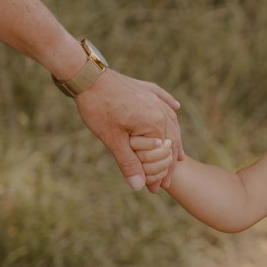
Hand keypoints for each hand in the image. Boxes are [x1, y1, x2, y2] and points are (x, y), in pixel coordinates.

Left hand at [73, 71, 183, 191]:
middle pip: (171, 140)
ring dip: (175, 138)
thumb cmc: (99, 108)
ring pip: (170, 121)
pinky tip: (175, 107)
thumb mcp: (112, 140)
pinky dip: (170, 105)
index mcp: (155, 123)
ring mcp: (154, 97)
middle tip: (166, 181)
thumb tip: (138, 186)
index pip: (163, 155)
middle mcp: (160, 110)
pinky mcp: (145, 88)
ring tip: (178, 154)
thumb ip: (128, 163)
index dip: (160, 175)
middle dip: (168, 163)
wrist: (88, 76)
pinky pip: (163, 98)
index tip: (155, 190)